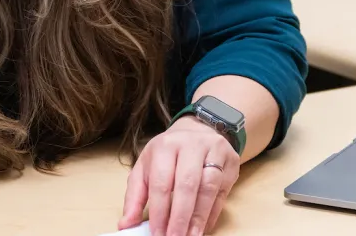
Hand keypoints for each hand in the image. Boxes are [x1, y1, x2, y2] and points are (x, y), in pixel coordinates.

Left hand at [119, 117, 240, 235]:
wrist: (199, 131)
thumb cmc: (168, 155)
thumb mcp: (145, 168)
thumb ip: (134, 197)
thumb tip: (126, 224)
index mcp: (165, 146)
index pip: (161, 182)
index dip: (160, 211)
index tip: (157, 233)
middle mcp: (191, 145)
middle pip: (187, 184)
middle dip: (180, 217)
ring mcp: (214, 150)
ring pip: (208, 188)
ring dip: (199, 218)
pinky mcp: (230, 160)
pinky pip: (222, 191)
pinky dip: (213, 213)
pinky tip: (203, 227)